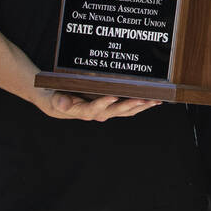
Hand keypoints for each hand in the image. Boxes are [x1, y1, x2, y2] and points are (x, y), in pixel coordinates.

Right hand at [41, 90, 159, 121]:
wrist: (60, 104)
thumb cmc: (58, 99)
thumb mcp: (55, 99)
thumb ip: (59, 101)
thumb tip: (61, 103)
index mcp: (84, 111)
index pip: (95, 109)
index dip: (104, 103)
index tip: (113, 96)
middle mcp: (99, 113)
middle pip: (116, 111)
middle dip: (130, 105)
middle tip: (142, 98)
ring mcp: (108, 111)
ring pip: (127, 111)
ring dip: (141, 106)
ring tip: (154, 100)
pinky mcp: (113, 108)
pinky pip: (129, 108)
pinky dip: (141, 105)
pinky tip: (152, 101)